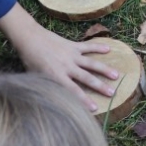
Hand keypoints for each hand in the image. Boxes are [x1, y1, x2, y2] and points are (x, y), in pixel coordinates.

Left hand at [0, 5, 119, 112]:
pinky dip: (98, 47)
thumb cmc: (30, 60)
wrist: (29, 38)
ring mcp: (71, 55)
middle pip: (87, 78)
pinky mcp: (72, 45)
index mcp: (57, 76)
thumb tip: (55, 98)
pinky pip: (87, 46)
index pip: (73, 91)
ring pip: (91, 63)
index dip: (85, 100)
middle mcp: (67, 66)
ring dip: (104, 69)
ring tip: (116, 75)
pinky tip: (108, 50)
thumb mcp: (36, 77)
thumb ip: (48, 86)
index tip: (95, 108)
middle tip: (112, 93)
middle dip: (100, 86)